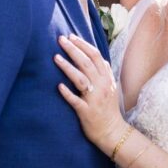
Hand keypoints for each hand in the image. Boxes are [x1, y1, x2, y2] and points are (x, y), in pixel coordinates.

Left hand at [55, 35, 125, 153]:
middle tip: (60, 39)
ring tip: (55, 57)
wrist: (113, 132)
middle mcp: (102, 86)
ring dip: (68, 67)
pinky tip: (58, 86)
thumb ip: (104, 72)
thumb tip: (96, 57)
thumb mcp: (110, 87)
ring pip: (81, 79)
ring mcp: (94, 99)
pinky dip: (67, 93)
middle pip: (87, 63)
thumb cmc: (108, 109)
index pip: (96, 56)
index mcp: (107, 79)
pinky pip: (76, 101)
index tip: (71, 36)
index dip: (83, 44)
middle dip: (73, 49)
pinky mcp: (87, 112)